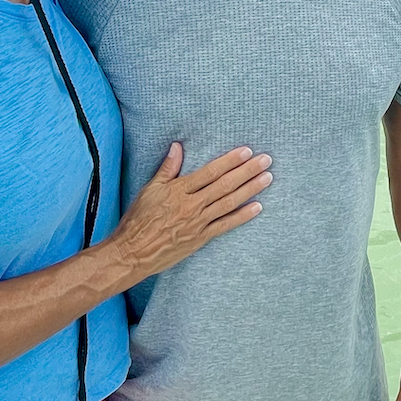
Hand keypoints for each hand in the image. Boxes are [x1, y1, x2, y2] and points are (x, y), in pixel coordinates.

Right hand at [102, 144, 271, 283]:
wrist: (133, 253)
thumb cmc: (138, 220)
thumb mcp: (149, 189)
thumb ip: (167, 168)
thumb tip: (177, 146)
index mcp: (179, 190)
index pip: (210, 172)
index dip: (230, 161)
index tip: (247, 152)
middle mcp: (192, 205)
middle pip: (225, 185)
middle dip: (247, 171)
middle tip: (266, 160)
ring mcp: (198, 222)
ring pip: (229, 202)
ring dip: (250, 189)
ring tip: (267, 178)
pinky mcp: (201, 238)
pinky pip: (225, 225)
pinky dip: (242, 216)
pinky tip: (257, 207)